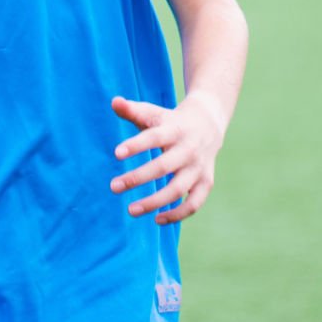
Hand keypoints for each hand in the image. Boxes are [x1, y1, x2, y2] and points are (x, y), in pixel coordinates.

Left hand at [108, 92, 227, 224]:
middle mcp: (189, 149)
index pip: (154, 137)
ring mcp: (199, 168)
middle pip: (163, 166)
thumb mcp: (153, 113)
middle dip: (137, 178)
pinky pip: (194, 203)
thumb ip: (132, 110)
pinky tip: (157, 220)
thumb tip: (114, 101)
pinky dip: (178, 214)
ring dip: (155, 202)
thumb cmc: (170, 121)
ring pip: (178, 189)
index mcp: (175, 129)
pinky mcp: (206, 182)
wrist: (208, 123)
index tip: (116, 153)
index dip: (136, 145)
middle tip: (113, 187)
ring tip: (130, 210)